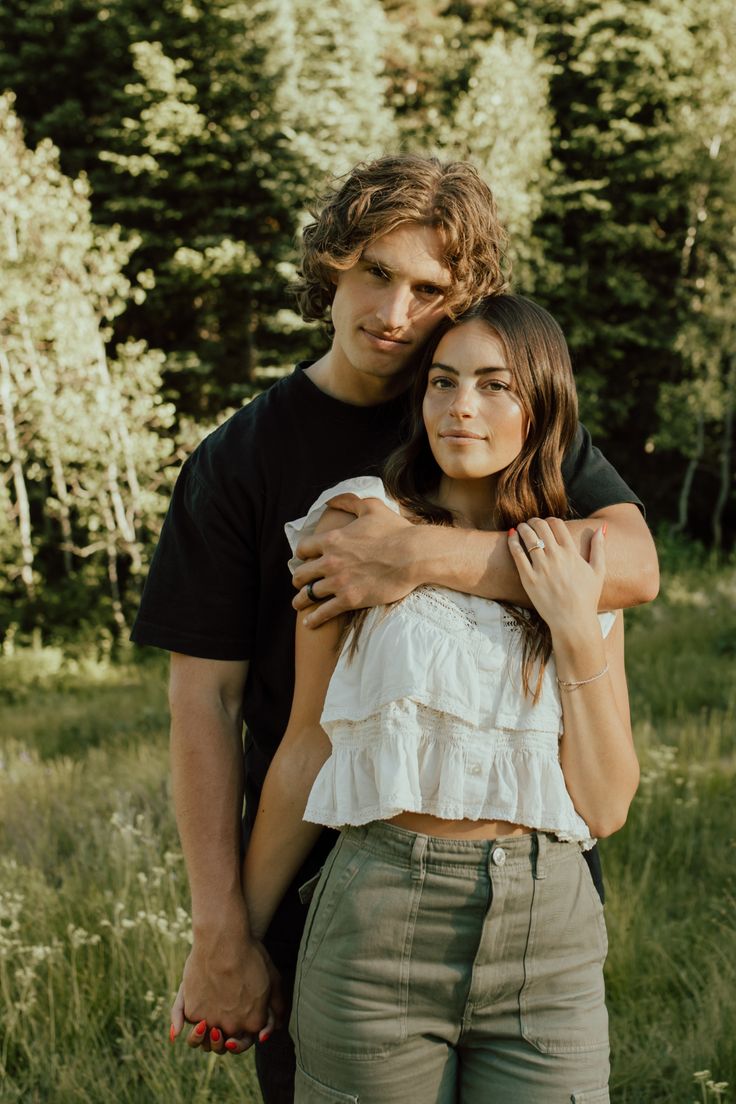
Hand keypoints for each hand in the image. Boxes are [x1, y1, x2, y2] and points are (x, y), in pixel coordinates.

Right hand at [169, 936, 284, 1054]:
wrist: (223, 940)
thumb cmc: (251, 955)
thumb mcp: (273, 980)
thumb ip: (276, 1007)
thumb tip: (275, 1027)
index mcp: (254, 1022)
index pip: (249, 1038)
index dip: (245, 1028)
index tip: (241, 1016)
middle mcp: (233, 1028)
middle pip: (228, 1041)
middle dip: (227, 1034)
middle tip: (223, 1017)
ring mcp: (212, 1022)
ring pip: (207, 1038)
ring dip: (207, 1034)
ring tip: (209, 1018)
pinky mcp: (193, 1013)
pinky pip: (194, 1023)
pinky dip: (196, 1017)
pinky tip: (200, 1002)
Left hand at [291, 493, 415, 627]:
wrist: (413, 555)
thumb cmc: (395, 530)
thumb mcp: (371, 507)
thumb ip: (350, 501)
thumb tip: (334, 499)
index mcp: (332, 539)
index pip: (304, 549)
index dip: (301, 554)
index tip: (303, 559)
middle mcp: (330, 561)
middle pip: (302, 573)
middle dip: (299, 578)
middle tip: (299, 582)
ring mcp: (338, 582)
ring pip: (309, 594)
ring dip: (301, 600)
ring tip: (298, 604)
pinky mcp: (349, 599)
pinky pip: (324, 612)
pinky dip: (314, 618)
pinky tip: (309, 622)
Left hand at [508, 517, 605, 638]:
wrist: (573, 621)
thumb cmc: (587, 598)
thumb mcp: (598, 571)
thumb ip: (599, 548)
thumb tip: (601, 528)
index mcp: (572, 553)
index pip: (557, 525)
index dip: (550, 519)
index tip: (546, 522)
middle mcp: (556, 558)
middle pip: (541, 527)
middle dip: (534, 521)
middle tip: (530, 522)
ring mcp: (541, 568)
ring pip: (528, 538)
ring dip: (522, 528)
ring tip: (520, 527)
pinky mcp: (528, 579)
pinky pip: (517, 554)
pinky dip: (513, 542)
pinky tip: (511, 537)